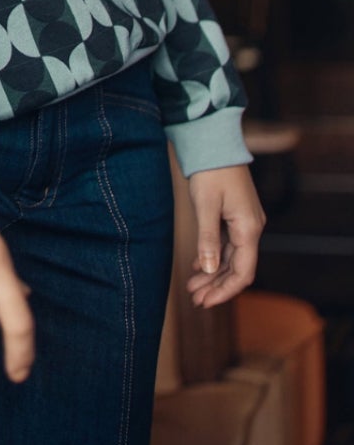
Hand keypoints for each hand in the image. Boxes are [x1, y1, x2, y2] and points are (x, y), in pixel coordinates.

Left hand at [185, 163, 264, 307]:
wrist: (215, 142)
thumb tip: (209, 270)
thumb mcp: (206, 205)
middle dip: (217, 286)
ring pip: (232, 258)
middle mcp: (252, 228)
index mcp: (249, 228)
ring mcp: (245, 222)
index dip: (225, 291)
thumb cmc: (210, 171)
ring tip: (192, 287)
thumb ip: (207, 239)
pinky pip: (228, 245)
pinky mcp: (236, 216)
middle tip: (194, 300)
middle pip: (238, 268)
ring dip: (214, 274)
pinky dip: (214, 258)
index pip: (243, 273)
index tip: (205, 303)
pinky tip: (199, 267)